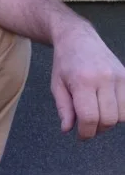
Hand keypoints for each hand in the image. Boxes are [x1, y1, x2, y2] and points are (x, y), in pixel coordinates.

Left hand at [51, 25, 124, 139]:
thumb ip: (63, 108)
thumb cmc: (64, 64)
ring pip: (122, 115)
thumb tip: (67, 129)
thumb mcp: (56, 85)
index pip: (90, 118)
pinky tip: (107, 107)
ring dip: (110, 121)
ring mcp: (119, 77)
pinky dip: (120, 112)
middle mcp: (104, 79)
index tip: (81, 136)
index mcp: (83, 82)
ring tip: (96, 114)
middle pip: (108, 119)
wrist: (78, 38)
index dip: (85, 133)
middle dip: (97, 129)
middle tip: (87, 126)